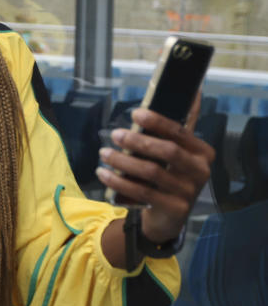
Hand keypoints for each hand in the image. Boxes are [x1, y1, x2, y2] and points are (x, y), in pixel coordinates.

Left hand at [97, 94, 215, 243]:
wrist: (168, 217)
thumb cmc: (168, 176)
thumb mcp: (176, 152)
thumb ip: (177, 128)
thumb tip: (192, 89)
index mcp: (202, 152)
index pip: (180, 133)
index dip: (158, 121)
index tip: (136, 113)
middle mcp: (200, 171)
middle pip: (167, 152)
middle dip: (138, 141)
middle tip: (114, 134)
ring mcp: (189, 191)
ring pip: (151, 172)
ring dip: (123, 161)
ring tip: (104, 154)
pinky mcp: (175, 208)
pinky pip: (142, 192)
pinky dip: (120, 182)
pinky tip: (103, 174)